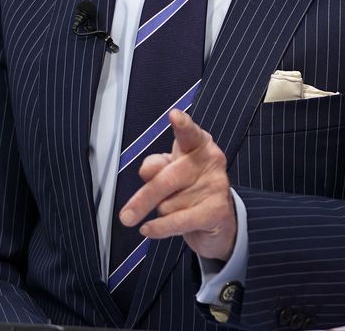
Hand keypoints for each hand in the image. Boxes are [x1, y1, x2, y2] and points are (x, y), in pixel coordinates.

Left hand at [117, 108, 236, 261]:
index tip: (174, 116)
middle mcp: (210, 160)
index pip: (189, 133)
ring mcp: (216, 185)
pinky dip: (160, 228)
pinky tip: (149, 229)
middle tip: (126, 216)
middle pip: (167, 177)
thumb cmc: (190, 188)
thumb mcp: (170, 171)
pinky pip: (179, 220)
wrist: (218, 220)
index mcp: (198, 144)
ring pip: (169, 203)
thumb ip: (157, 166)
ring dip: (163, 212)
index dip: (183, 125)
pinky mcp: (217, 210)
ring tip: (176, 210)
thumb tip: (147, 170)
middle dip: (144, 199)